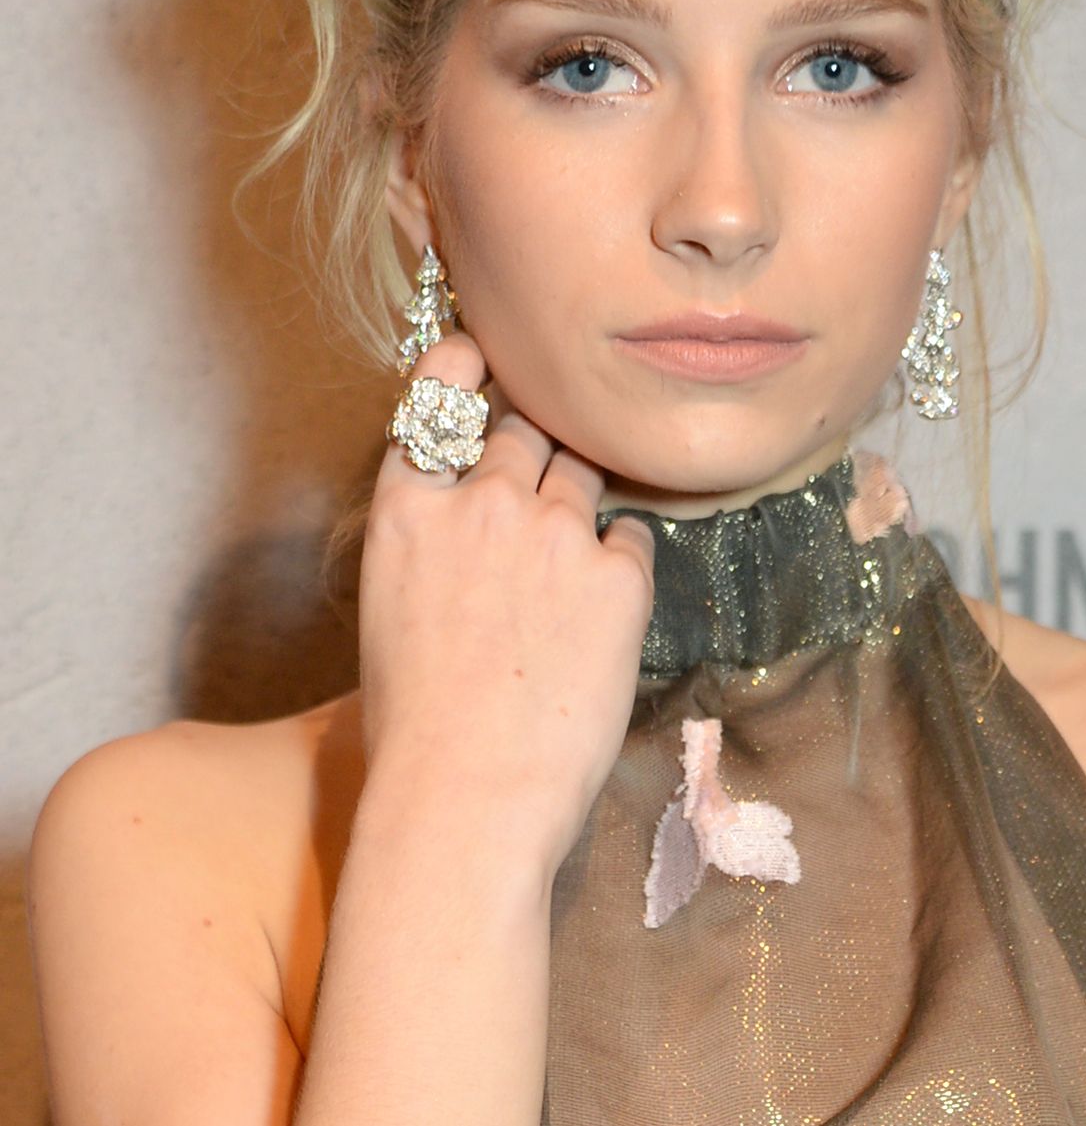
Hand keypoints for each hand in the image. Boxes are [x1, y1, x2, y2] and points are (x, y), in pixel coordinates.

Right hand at [358, 326, 656, 879]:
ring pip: (582, 473)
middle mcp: (480, 499)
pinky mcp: (616, 574)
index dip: (466, 364)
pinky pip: (629, 538)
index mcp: (408, 510)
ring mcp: (552, 530)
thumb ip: (433, 541)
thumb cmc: (415, 727)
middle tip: (541, 491)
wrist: (465, 797)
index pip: (440, 395)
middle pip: (526, 428)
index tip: (484, 351)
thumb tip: (472, 522)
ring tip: (566, 572)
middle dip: (536, 447)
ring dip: (578, 503)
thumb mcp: (392, 608)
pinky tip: (596, 620)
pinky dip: (617, 565)